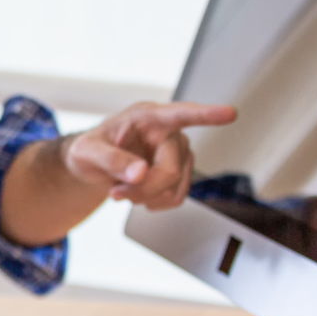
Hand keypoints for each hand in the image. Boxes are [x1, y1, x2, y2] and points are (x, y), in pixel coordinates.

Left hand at [65, 101, 235, 209]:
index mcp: (147, 117)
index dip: (206, 114)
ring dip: (145, 198)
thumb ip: (110, 159)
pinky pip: (176, 197)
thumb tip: (139, 173)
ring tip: (122, 190)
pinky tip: (137, 194)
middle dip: (142, 189)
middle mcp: (169, 132)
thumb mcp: (87, 151)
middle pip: (170, 170)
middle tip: (116, 193)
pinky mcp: (180, 171)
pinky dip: (153, 202)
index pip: (181, 114)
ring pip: (175, 187)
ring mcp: (178, 153)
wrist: (92, 164)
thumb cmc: (89, 149)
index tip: (229, 113)